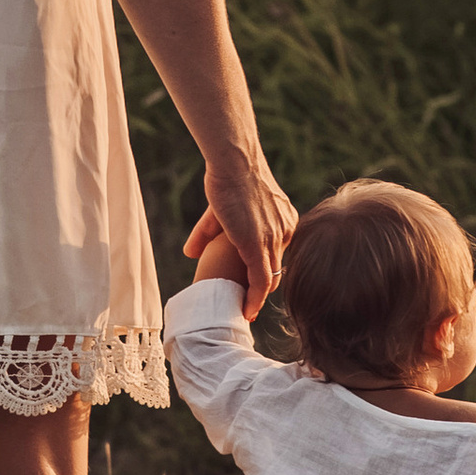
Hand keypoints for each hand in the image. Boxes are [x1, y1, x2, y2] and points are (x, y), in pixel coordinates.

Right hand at [185, 156, 294, 317]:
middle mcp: (285, 231)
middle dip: (262, 289)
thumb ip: (207, 233)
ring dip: (257, 297)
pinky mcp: (258, 246)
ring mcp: (273, 239)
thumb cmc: (226, 177)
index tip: (252, 288)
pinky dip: (254, 299)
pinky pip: (261, 281)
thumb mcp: (219, 211)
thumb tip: (190, 252)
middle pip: (275, 268)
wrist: (234, 162)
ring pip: (269, 277)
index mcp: (283, 220)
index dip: (263, 272)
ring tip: (245, 312)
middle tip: (248, 305)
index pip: (275, 254)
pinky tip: (246, 310)